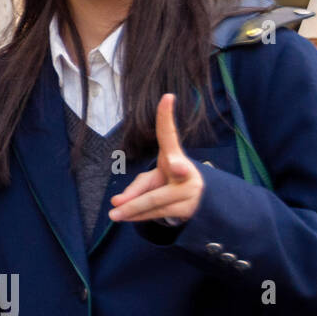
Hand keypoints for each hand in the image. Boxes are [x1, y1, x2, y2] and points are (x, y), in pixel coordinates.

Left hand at [108, 93, 204, 222]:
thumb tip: (116, 202)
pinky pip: (158, 214)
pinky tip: (126, 218)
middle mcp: (186, 171)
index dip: (166, 116)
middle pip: (154, 188)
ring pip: (154, 203)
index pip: (168, 134)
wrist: (202, 201)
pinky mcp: (190, 209)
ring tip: (114, 215)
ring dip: (132, 211)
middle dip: (136, 198)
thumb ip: (136, 188)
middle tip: (117, 202)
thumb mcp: (153, 179)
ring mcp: (190, 192)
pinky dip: (139, 217)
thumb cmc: (170, 183)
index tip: (167, 97)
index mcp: (174, 155)